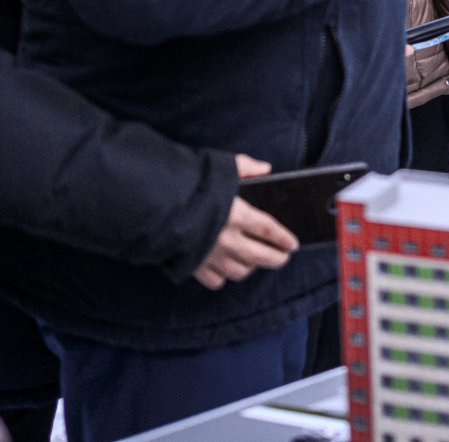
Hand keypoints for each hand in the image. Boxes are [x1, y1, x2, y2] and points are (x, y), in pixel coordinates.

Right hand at [194, 154, 299, 290]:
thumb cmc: (190, 184)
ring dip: (252, 267)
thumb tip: (266, 170)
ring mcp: (211, 255)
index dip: (284, 238)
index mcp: (236, 214)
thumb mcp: (223, 167)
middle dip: (277, 258)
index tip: (293, 244)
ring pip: (240, 271)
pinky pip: (216, 281)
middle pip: (260, 256)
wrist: (155, 204)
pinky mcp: (195, 266)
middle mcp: (226, 239)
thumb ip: (247, 167)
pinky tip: (227, 268)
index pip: (269, 231)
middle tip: (283, 256)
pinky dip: (224, 277)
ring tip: (257, 261)